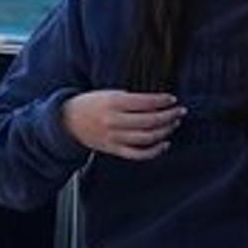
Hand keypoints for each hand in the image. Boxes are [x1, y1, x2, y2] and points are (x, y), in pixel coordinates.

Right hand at [61, 89, 184, 159]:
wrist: (68, 121)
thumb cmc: (91, 104)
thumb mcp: (107, 94)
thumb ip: (129, 98)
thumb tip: (156, 102)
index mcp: (112, 103)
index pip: (144, 102)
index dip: (161, 101)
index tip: (172, 100)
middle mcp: (114, 121)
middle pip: (149, 121)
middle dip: (168, 116)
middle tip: (180, 112)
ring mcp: (114, 137)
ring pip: (146, 138)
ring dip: (164, 131)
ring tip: (173, 124)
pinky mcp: (114, 149)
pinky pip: (138, 154)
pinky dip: (154, 151)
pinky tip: (164, 144)